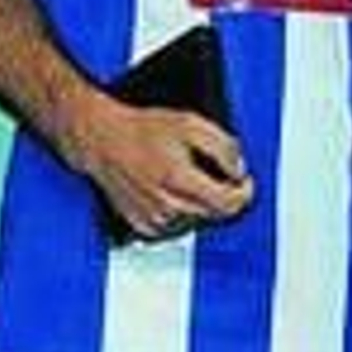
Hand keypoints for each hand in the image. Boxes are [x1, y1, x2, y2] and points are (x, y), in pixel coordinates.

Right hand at [75, 99, 253, 240]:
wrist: (105, 142)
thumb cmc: (144, 130)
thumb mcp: (191, 123)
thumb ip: (222, 146)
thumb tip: (239, 169)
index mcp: (179, 181)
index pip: (226, 203)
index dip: (244, 193)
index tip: (246, 182)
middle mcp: (166, 207)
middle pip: (214, 216)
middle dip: (226, 197)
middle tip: (224, 177)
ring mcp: (153, 221)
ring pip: (196, 222)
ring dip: (204, 205)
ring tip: (195, 179)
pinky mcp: (143, 227)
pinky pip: (176, 227)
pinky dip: (184, 213)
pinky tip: (178, 191)